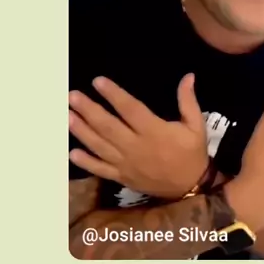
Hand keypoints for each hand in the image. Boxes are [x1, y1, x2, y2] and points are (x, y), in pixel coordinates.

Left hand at [69, 74, 207, 198]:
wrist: (190, 187)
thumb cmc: (191, 153)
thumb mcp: (196, 125)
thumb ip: (188, 100)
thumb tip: (188, 75)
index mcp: (154, 131)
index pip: (130, 109)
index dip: (113, 95)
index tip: (97, 81)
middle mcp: (137, 147)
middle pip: (108, 127)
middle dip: (89, 111)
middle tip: (73, 97)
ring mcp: (127, 164)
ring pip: (100, 146)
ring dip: (83, 131)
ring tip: (68, 116)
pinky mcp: (122, 177)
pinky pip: (101, 170)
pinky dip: (86, 162)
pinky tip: (72, 153)